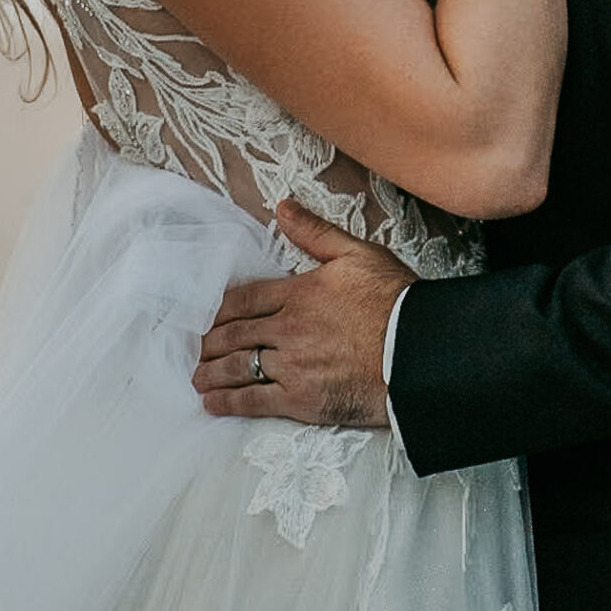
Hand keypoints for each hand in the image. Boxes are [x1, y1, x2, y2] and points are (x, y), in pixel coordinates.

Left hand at [193, 201, 408, 430]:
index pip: (244, 299)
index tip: (204, 316)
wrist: (417, 352)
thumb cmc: (394, 301)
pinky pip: (253, 401)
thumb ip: (315, 232)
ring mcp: (291, 365)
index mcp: (298, 293)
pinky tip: (213, 403)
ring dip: (210, 372)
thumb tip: (283, 207)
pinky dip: (229, 403)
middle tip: (192, 348)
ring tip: (196, 376)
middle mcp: (287, 329)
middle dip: (208, 342)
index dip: (219, 309)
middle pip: (233, 334)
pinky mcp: (300, 399)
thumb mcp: (357, 253)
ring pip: (237, 367)